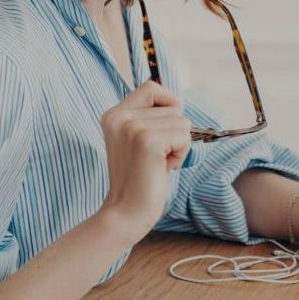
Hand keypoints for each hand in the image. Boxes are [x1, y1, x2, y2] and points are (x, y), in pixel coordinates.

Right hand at [97, 81, 190, 243]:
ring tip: (158, 162)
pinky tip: (164, 167)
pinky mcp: (148, 141)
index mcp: (114, 114)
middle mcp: (119, 116)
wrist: (126, 212)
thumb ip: (150, 116)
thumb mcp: (139, 139)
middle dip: (175, 131)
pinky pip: (184, 135)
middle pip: (173, 105)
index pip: (152, 87)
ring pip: (182, 120)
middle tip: (157, 155)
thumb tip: (177, 99)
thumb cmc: (141, 177)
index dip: (168, 104)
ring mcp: (132, 127)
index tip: (162, 131)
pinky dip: (182, 153)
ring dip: (179, 144)